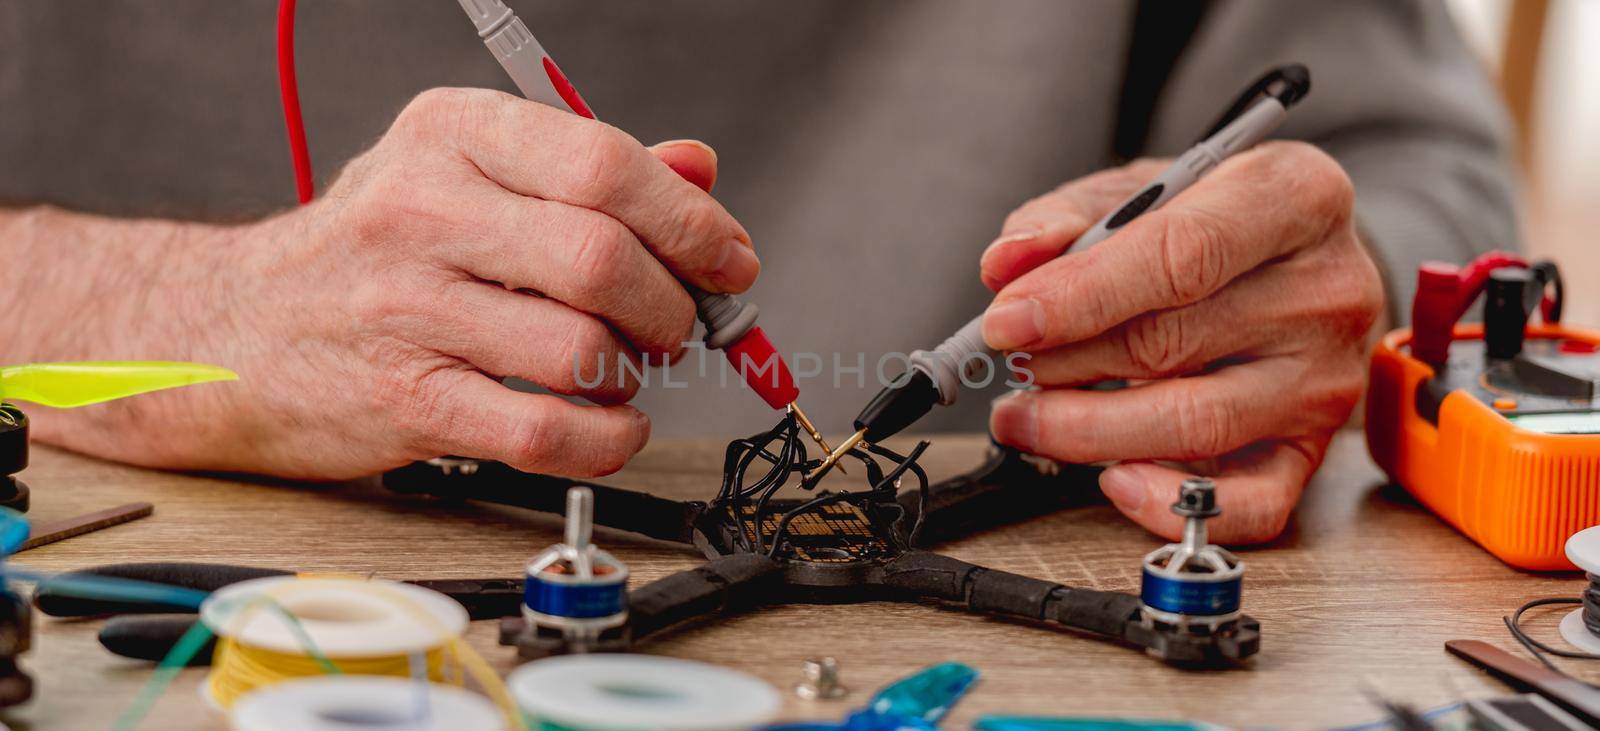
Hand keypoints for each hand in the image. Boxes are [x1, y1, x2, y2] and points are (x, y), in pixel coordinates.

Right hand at [43, 88, 754, 479]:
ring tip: (618, 367)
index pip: (604, 163)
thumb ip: (584, 169)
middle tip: (675, 323)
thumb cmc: (372, 250)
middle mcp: (423, 211)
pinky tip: (606, 423)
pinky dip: (606, 438)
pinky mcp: (404, 401)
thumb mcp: (465, 172)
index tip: (727, 258)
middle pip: (603, 260)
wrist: (231, 331)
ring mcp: (407, 310)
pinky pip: (545, 433)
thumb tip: (700, 171)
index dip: (690, 221)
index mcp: (453, 135)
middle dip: (672, 305)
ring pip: (580, 349)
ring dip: (632, 372)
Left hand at [980, 142, 1382, 543]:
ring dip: (1086, 431)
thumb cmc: (1217, 218)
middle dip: (1066, 362)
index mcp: (1292, 197)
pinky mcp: (1315, 447)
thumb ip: (1069, 218)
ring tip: (1025, 417)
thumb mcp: (1145, 188)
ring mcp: (1325, 376)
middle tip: (1009, 364)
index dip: (1082, 295)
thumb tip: (1004, 263)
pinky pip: (1250, 502)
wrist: (1303, 260)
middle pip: (1172, 342)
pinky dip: (1170, 504)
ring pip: (1195, 425)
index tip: (1007, 322)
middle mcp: (1326, 288)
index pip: (1181, 255)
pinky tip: (1112, 479)